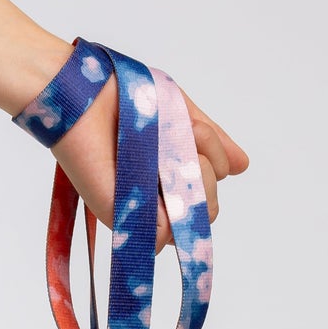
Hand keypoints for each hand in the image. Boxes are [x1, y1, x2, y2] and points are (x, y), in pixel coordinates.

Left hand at [52, 70, 250, 247]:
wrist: (85, 94)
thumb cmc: (129, 99)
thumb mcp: (184, 114)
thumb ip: (214, 143)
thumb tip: (242, 166)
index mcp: (174, 175)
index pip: (214, 186)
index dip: (213, 159)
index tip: (196, 131)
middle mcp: (160, 197)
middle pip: (210, 208)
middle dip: (204, 171)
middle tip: (180, 138)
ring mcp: (145, 213)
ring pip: (196, 219)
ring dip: (188, 177)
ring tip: (160, 145)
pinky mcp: (126, 220)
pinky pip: (168, 234)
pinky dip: (170, 197)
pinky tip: (149, 168)